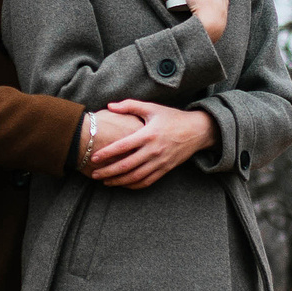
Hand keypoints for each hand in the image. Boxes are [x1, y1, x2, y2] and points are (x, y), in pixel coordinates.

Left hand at [90, 98, 214, 188]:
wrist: (197, 130)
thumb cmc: (172, 117)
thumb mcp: (152, 108)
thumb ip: (130, 105)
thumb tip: (109, 106)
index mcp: (148, 134)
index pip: (123, 146)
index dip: (107, 153)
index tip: (94, 157)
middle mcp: (153, 150)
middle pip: (126, 166)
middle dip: (108, 172)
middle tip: (94, 175)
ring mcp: (160, 162)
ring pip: (135, 177)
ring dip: (118, 181)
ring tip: (105, 182)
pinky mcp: (165, 169)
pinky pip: (147, 181)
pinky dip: (134, 185)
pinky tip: (123, 184)